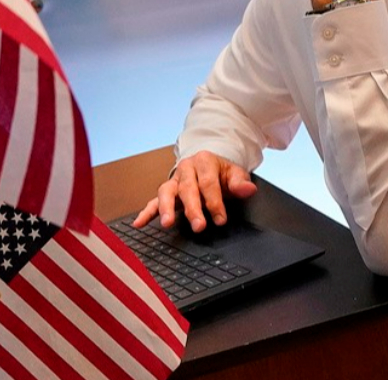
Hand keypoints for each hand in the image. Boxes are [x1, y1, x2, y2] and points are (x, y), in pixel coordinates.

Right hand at [132, 151, 257, 232]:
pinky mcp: (167, 191)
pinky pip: (153, 201)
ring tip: (167, 223)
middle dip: (192, 208)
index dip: (214, 202)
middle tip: (198, 225)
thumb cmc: (220, 172)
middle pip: (187, 189)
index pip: (208, 183)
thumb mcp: (234, 173)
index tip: (220, 219)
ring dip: (166, 208)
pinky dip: (146, 212)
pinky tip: (139, 223)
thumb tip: (248, 189)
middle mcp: (186, 169)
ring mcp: (174, 180)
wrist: (207, 163)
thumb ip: (240, 182)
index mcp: (204, 161)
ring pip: (166, 192)